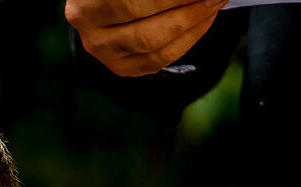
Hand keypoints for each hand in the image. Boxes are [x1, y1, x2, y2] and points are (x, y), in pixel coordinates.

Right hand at [66, 0, 226, 77]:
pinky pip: (157, 61)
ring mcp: (102, 53)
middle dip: (187, 10)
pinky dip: (186, 41)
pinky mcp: (118, 67)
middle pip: (145, 28)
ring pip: (152, 46)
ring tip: (213, 4)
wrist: (107, 1)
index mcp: (86, 5)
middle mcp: (90, 31)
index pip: (134, 4)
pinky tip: (202, 22)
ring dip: (192, 24)